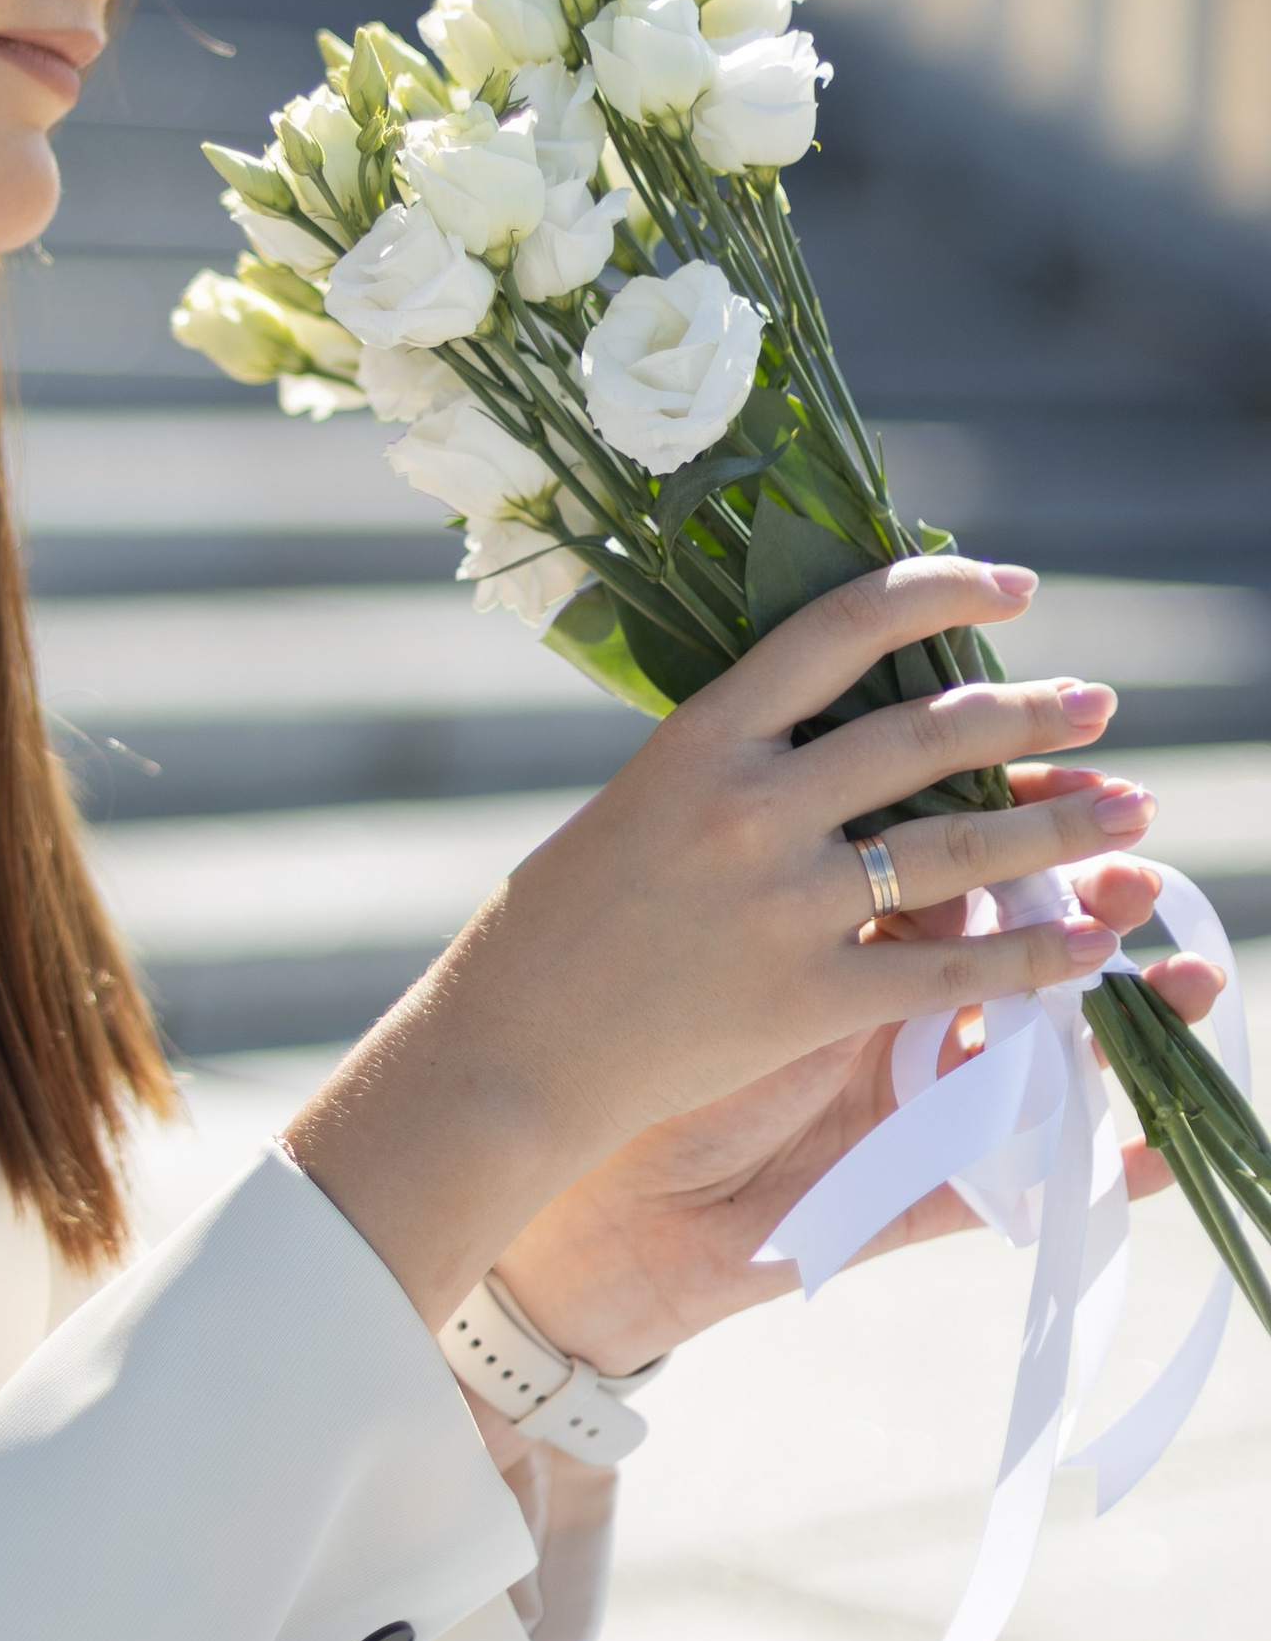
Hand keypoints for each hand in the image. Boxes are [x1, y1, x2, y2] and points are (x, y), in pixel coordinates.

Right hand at [286, 556, 1168, 1335]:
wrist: (508, 1052)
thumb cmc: (561, 927)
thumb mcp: (637, 806)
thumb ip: (738, 767)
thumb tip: (847, 732)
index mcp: (698, 736)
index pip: (840, 628)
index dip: (940, 592)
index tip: (1012, 587)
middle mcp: (749, 805)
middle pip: (926, 735)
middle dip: (1030, 716)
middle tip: (1097, 706)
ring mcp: (782, 902)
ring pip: (961, 847)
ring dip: (1063, 825)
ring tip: (1132, 805)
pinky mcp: (807, 997)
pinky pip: (952, 969)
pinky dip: (1035, 957)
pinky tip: (1094, 946)